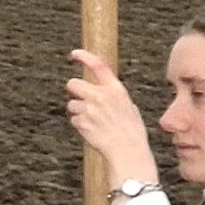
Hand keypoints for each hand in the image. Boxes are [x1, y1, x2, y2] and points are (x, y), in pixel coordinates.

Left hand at [62, 50, 154, 194]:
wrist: (128, 150)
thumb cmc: (132, 131)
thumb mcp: (129, 106)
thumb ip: (112, 96)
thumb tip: (99, 92)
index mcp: (116, 90)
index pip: (98, 66)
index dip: (85, 57)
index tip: (75, 54)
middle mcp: (101, 96)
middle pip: (73, 84)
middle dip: (75, 91)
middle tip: (83, 99)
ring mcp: (89, 109)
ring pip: (72, 105)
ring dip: (79, 112)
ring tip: (95, 122)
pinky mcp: (81, 122)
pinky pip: (74, 120)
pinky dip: (81, 125)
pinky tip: (93, 130)